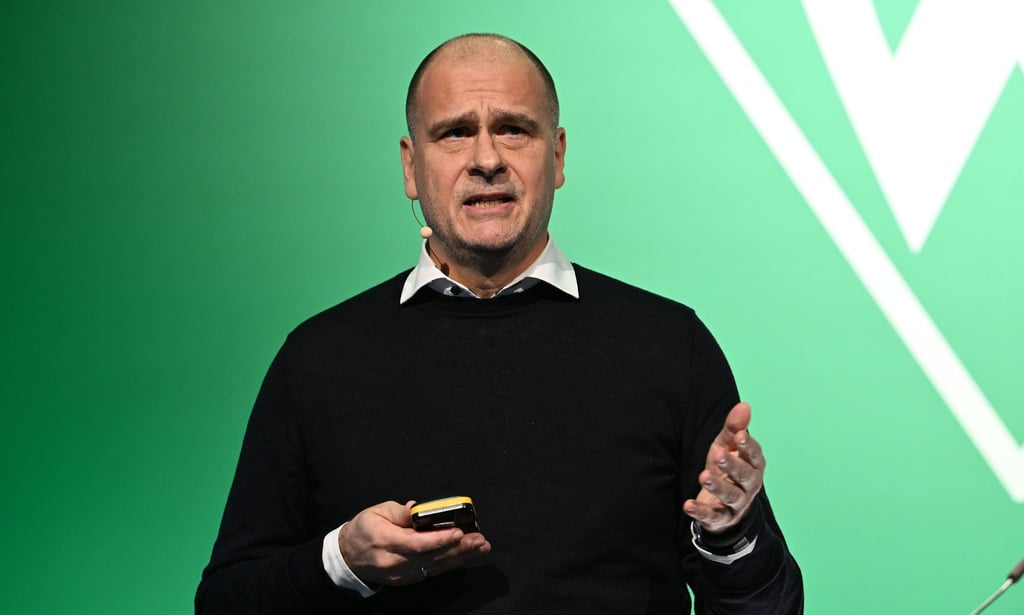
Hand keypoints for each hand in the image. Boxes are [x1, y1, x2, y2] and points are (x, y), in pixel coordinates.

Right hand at [338, 500, 490, 586]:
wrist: (348, 556)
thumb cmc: (364, 529)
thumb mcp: (377, 511)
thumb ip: (400, 512)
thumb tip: (418, 508)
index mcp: (384, 541)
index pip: (416, 543)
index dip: (440, 539)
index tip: (459, 532)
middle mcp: (393, 562)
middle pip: (430, 557)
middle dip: (458, 548)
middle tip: (480, 540)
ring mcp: (401, 574)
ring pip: (434, 566)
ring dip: (460, 557)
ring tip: (480, 546)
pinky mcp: (406, 579)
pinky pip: (431, 571)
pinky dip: (450, 563)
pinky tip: (465, 555)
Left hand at [683, 402, 764, 532]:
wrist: (725, 506)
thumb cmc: (727, 470)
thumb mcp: (727, 447)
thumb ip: (733, 428)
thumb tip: (744, 405)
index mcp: (754, 466)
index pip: (755, 456)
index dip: (748, 446)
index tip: (739, 436)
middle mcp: (749, 485)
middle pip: (743, 475)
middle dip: (732, 465)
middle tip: (718, 454)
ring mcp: (736, 504)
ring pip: (730, 495)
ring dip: (717, 486)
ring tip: (703, 476)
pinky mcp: (721, 518)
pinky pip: (712, 515)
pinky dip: (700, 511)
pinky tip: (688, 505)